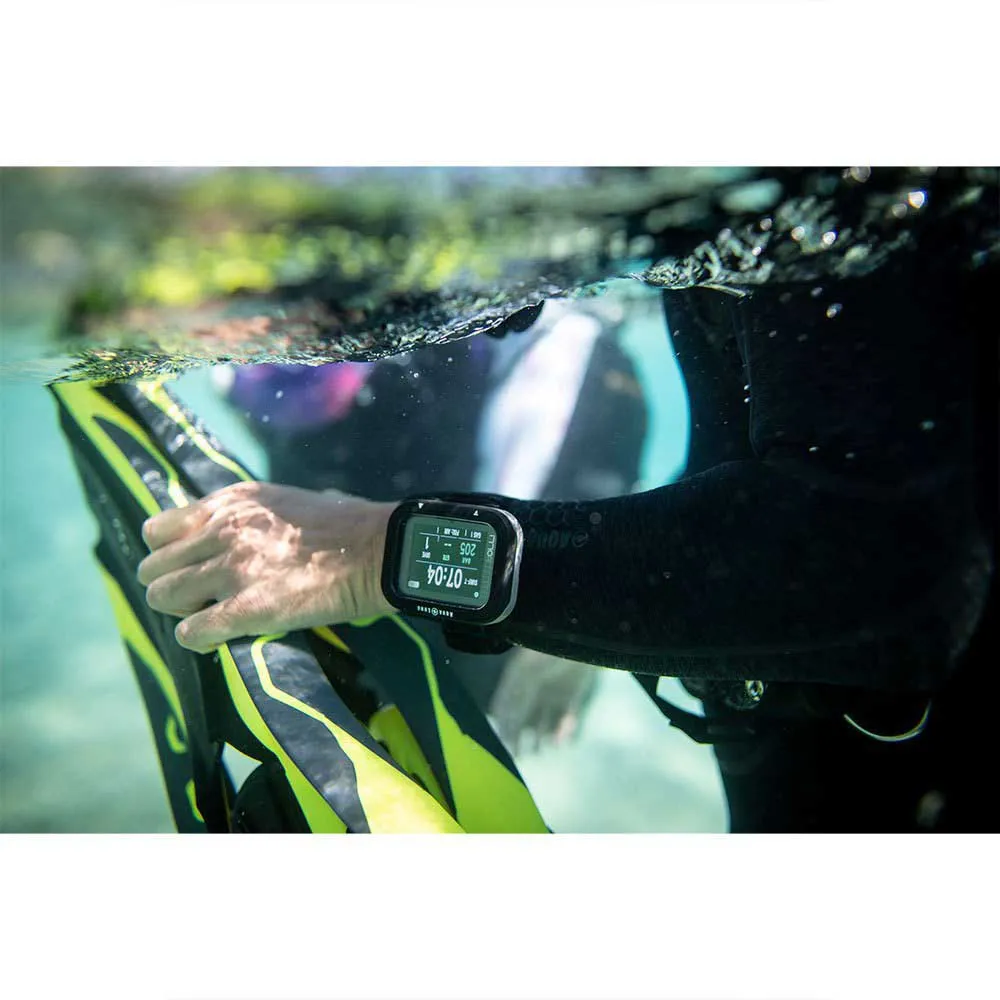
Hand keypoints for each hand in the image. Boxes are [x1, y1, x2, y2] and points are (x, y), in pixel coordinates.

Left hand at [137, 482, 395, 652]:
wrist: (377, 551)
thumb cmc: (345, 525)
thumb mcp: (285, 500)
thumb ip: (249, 514)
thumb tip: (242, 529)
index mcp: (231, 502)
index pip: (159, 529)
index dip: (170, 554)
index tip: (192, 566)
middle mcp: (222, 531)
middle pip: (153, 567)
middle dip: (172, 585)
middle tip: (200, 598)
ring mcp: (232, 569)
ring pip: (162, 597)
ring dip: (181, 612)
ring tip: (209, 616)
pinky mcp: (248, 609)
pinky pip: (191, 632)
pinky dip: (197, 640)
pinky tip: (216, 639)